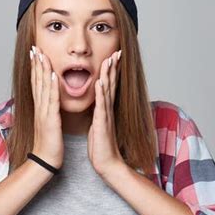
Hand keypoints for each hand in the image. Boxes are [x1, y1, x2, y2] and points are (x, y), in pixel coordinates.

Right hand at [30, 45, 63, 169]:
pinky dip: (51, 87)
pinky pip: (51, 101)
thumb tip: (48, 105)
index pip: (37, 84)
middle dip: (36, 63)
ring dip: (41, 70)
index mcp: (40, 109)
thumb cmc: (49, 145)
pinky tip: (51, 75)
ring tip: (41, 54)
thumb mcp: (48, 125)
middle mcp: (40, 108)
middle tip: (34, 46)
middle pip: (36, 81)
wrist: (45, 161)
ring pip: (42, 87)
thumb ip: (48, 112)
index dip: (36, 68)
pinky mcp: (50, 120)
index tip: (35, 53)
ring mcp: (44, 113)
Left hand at [87, 50, 124, 176]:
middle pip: (111, 84)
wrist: (107, 164)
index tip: (112, 56)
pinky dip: (101, 93)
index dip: (110, 71)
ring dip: (109, 74)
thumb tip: (97, 106)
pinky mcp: (102, 124)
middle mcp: (108, 110)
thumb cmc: (101, 147)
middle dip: (113, 67)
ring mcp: (106, 116)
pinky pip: (102, 106)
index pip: (109, 86)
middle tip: (117, 51)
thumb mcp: (98, 127)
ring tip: (110, 59)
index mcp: (105, 110)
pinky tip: (101, 81)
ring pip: (108, 91)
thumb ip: (99, 115)